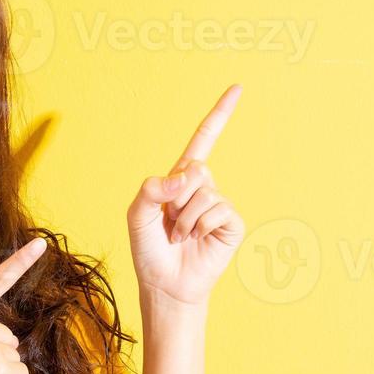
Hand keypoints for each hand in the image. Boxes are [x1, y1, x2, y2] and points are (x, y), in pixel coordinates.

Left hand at [127, 84, 245, 307]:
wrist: (164, 284)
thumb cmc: (149, 250)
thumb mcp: (136, 215)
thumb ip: (152, 189)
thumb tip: (185, 177)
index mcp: (181, 179)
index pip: (203, 140)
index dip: (219, 115)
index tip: (237, 89)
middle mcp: (203, 188)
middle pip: (197, 169)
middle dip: (176, 198)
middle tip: (170, 222)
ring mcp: (219, 205)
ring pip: (204, 193)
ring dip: (184, 220)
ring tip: (180, 237)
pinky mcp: (232, 224)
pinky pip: (218, 210)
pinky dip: (200, 227)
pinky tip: (197, 241)